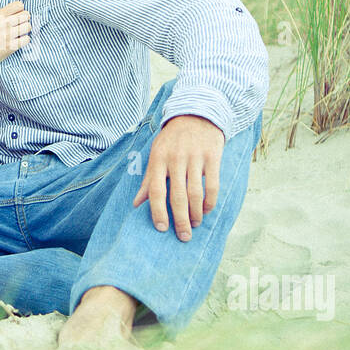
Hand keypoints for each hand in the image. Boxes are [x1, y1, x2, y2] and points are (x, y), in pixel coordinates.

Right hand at [0, 1, 29, 73]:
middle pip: (26, 15)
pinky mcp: (11, 47)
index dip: (20, 9)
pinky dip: (24, 40)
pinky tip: (18, 41)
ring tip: (19, 33)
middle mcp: (3, 24)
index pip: (19, 5)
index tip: (17, 15)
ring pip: (28, 26)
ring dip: (25, 30)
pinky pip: (27, 39)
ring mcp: (7, 35)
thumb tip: (3, 8)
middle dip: (24, 19)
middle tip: (19, 24)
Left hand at [131, 115, 224, 240]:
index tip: (161, 228)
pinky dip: (210, 202)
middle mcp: (176, 159)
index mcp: (158, 159)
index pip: (156, 191)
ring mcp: (195, 157)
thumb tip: (136, 204)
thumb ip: (148, 180)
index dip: (158, 211)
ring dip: (196, 213)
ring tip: (195, 224)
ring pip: (196, 193)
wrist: (197, 113)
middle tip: (184, 236)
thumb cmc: (172, 139)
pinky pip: (213, 185)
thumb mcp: (156, 154)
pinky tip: (206, 210)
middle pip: (178, 196)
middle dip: (180, 220)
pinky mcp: (213, 156)